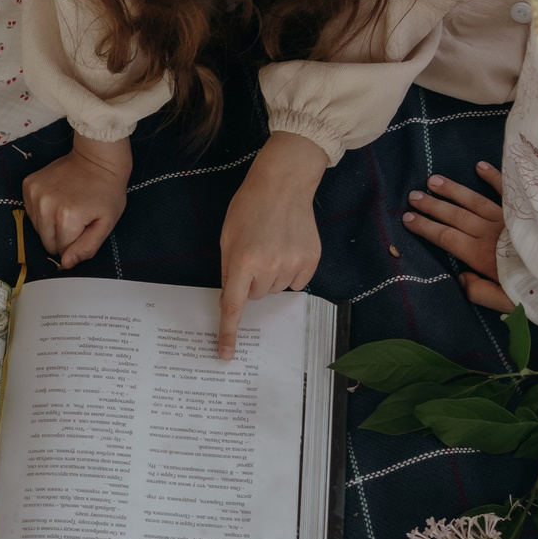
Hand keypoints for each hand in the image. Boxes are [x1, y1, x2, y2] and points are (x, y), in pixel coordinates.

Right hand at [22, 134, 130, 266]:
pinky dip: (42, 210)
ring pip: (37, 228)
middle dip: (62, 236)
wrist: (96, 158)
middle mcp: (46, 206)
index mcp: (66, 217)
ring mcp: (34, 193)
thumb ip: (86, 248)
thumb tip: (65, 263)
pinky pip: (31, 212)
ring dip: (51, 223)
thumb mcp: (106, 224)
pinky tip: (57, 198)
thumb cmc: (107, 192)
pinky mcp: (28, 185)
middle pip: (46, 241)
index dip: (75, 242)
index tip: (85, 226)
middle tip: (77, 218)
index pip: (61, 250)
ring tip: (67, 206)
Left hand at [216, 133, 328, 358]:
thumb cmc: (249, 208)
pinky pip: (296, 283)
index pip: (234, 306)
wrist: (284, 184)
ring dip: (272, 275)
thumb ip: (229, 272)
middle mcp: (269, 267)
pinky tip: (289, 248)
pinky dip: (291, 272)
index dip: (229, 333)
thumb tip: (232, 302)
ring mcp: (293, 265)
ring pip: (276, 290)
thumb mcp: (228, 238)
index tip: (226, 354)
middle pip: (257, 296)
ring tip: (273, 245)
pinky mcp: (311, 261)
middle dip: (253, 280)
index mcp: (242, 261)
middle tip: (255, 252)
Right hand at [402, 162, 511, 311]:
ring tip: (433, 180)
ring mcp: (508, 218)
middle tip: (412, 196)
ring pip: (474, 200)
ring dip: (452, 190)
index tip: (407, 218)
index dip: (425, 227)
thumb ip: (479, 292)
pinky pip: (507, 190)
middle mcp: (491, 233)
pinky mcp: (526, 210)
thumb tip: (460, 278)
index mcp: (483, 256)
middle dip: (431, 205)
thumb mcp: (506, 304)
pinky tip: (479, 166)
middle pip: (455, 216)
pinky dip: (493, 177)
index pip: (446, 238)